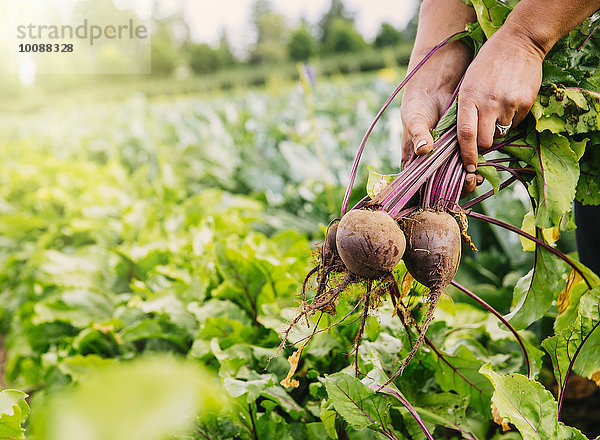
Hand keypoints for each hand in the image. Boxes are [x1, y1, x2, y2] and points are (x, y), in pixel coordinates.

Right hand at [401, 40, 483, 193]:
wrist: (439, 82)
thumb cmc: (419, 101)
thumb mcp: (415, 117)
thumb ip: (419, 134)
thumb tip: (422, 150)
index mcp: (414, 159)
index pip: (418, 184)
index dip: (430, 193)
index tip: (444, 193)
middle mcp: (430, 161)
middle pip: (440, 184)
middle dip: (454, 188)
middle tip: (467, 183)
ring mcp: (446, 154)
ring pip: (456, 176)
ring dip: (466, 180)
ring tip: (475, 178)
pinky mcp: (462, 146)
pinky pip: (468, 161)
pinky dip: (475, 166)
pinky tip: (482, 169)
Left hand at [457, 27, 544, 188]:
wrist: (520, 41)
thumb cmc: (488, 64)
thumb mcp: (468, 83)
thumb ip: (465, 109)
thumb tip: (464, 139)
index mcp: (468, 98)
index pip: (465, 135)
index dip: (466, 155)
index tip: (468, 167)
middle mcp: (488, 102)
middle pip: (484, 141)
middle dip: (483, 145)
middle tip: (483, 137)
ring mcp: (509, 102)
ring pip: (502, 132)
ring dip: (499, 127)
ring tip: (498, 106)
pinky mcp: (527, 102)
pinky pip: (517, 121)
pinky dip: (513, 117)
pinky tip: (511, 99)